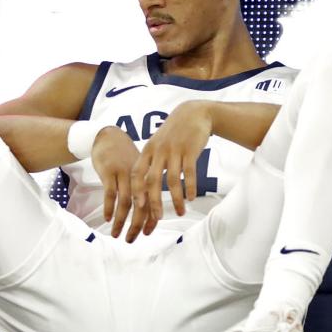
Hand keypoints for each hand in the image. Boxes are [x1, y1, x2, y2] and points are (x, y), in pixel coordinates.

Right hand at [90, 126, 150, 240]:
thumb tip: (149, 211)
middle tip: (131, 240)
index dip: (150, 220)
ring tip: (116, 234)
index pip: (152, 202)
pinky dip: (109, 207)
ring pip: (125, 202)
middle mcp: (138, 178)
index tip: (146, 234)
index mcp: (147, 178)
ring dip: (121, 221)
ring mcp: (124, 174)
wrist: (108, 136)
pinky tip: (107, 219)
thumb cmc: (124, 156)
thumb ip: (143, 188)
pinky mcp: (109, 172)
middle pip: (141, 206)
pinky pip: (110, 193)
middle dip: (136, 226)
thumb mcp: (137, 169)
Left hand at [126, 101, 212, 240]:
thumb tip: (143, 186)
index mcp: (148, 151)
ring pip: (172, 180)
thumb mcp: (157, 144)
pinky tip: (191, 198)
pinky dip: (190, 187)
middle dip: (154, 202)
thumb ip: (150, 162)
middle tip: (157, 219)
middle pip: (152, 181)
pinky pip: (189, 173)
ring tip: (179, 212)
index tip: (138, 207)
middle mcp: (158, 151)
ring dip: (176, 199)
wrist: (194, 113)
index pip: (137, 174)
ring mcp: (174, 150)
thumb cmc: (174, 132)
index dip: (136, 191)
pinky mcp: (190, 150)